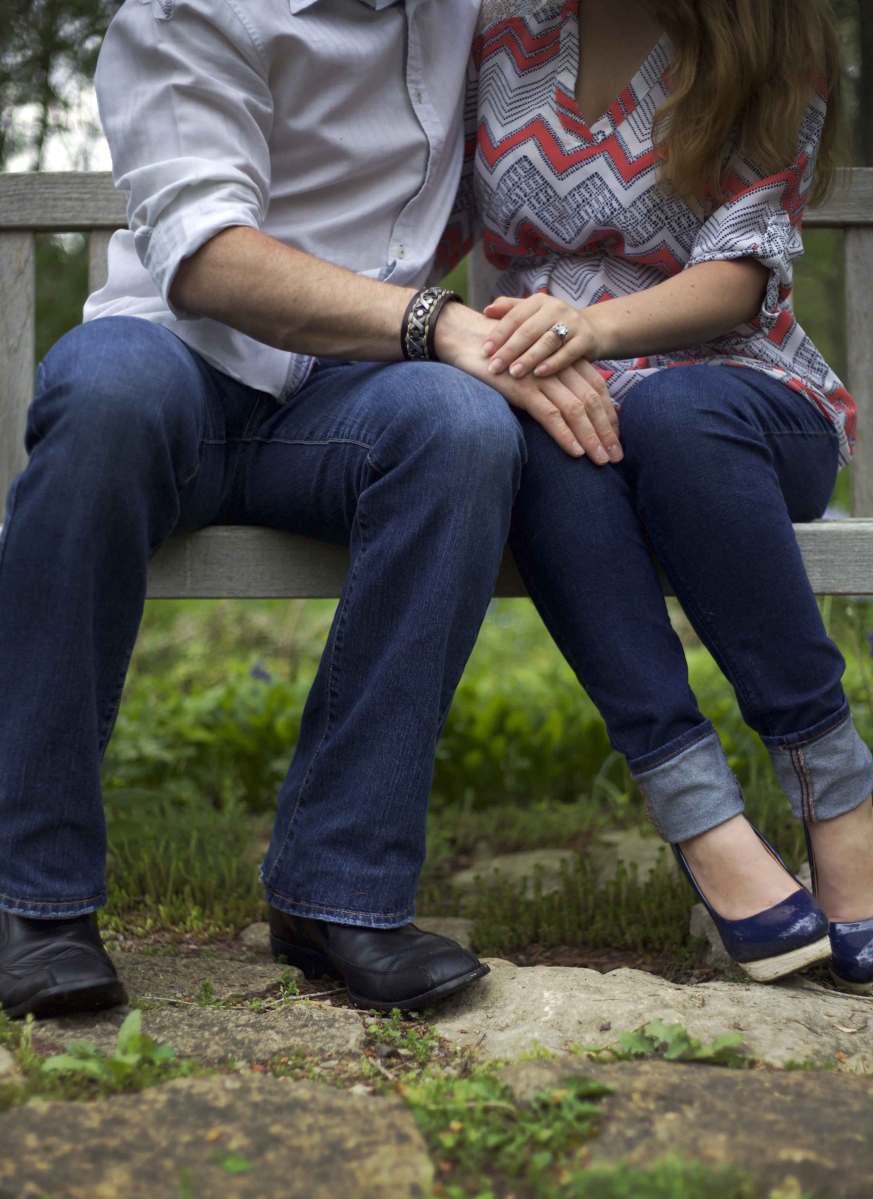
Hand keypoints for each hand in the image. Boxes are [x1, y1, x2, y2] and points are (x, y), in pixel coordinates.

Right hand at [434, 302, 621, 463]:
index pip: (597, 388)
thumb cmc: (498, 354)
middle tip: (616, 457)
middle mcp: (558, 365)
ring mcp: (541, 375)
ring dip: (591, 438)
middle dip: (606, 431)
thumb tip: (562, 405)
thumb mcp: (530, 365)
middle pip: (592, 401)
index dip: (609, 414)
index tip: (615, 437)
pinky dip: (565, 434)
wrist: (465, 337)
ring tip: (601, 461)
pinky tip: (576, 452)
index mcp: (562, 358)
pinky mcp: (523, 387)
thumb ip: (548, 379)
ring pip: (576, 410)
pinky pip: (550, 414)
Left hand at [482, 294, 602, 379]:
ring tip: (514, 373)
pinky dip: (553, 363)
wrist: (592, 331)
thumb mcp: (532, 315)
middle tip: (494, 368)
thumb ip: (510, 310)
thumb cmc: (551, 326)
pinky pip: (568, 352)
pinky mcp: (586, 339)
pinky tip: (539, 374)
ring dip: (529, 358)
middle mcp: (556, 308)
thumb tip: (486, 311)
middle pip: (528, 330)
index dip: (498, 334)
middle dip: (509, 350)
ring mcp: (573, 323)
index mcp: (539, 301)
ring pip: (547, 341)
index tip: (484, 351)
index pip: (514, 316)